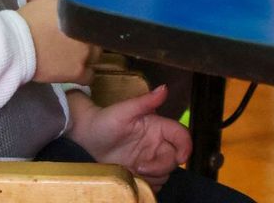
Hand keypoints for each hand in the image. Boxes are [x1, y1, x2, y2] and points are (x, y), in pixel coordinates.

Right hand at [18, 0, 100, 83]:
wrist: (17, 44)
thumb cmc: (30, 19)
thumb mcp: (50, 1)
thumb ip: (68, 3)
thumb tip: (76, 3)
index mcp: (83, 14)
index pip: (98, 20)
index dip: (90, 25)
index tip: (82, 28)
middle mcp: (88, 33)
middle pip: (98, 39)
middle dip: (89, 40)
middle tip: (75, 41)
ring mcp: (85, 54)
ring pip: (96, 58)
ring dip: (87, 56)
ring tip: (73, 56)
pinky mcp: (77, 72)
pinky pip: (89, 76)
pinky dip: (84, 74)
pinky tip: (74, 70)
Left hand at [66, 86, 191, 191]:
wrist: (87, 138)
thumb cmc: (105, 120)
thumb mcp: (124, 110)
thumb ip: (145, 101)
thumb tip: (164, 88)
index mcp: (157, 126)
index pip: (181, 136)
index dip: (185, 147)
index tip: (179, 159)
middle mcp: (156, 143)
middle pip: (174, 159)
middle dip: (161, 166)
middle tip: (140, 167)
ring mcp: (150, 159)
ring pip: (166, 173)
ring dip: (153, 176)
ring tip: (134, 171)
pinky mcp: (142, 173)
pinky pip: (155, 184)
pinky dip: (148, 184)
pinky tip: (133, 178)